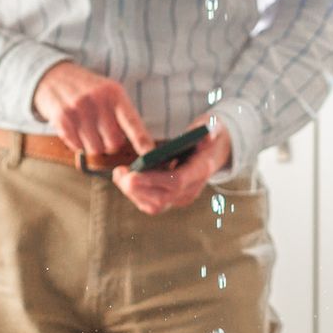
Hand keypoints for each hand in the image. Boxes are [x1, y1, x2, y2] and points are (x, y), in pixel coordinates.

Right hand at [32, 61, 152, 156]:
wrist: (53, 76)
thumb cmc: (88, 90)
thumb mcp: (109, 92)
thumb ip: (123, 115)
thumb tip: (140, 146)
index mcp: (115, 93)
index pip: (132, 123)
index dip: (143, 142)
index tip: (151, 156)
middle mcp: (98, 100)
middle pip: (114, 144)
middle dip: (110, 144)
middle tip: (103, 132)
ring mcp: (79, 109)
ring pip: (96, 149)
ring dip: (93, 145)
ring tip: (88, 129)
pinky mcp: (62, 118)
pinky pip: (77, 147)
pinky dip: (77, 143)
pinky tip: (74, 129)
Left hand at [113, 122, 232, 215]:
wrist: (213, 152)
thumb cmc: (207, 135)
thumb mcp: (211, 127)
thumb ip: (209, 129)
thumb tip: (208, 134)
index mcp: (201, 171)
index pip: (176, 182)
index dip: (152, 180)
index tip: (131, 175)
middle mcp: (192, 190)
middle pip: (161, 199)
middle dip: (136, 189)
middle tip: (119, 172)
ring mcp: (182, 198)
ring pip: (154, 206)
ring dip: (133, 193)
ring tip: (119, 174)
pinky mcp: (172, 200)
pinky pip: (151, 205)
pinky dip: (136, 194)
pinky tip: (124, 180)